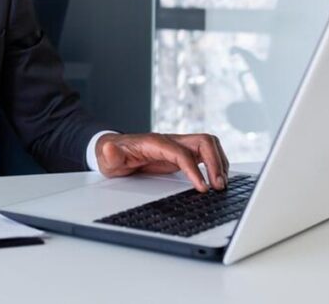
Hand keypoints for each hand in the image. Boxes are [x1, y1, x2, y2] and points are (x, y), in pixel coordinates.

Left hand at [95, 132, 229, 191]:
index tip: (202, 187)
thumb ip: (110, 154)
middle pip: (203, 141)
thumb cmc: (113, 155)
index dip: (194, 169)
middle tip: (219, 186)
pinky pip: (206, 154)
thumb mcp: (107, 157)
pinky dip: (216, 164)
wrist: (113, 151)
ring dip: (219, 163)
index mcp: (155, 142)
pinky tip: (216, 180)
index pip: (181, 152)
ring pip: (208, 145)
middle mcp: (170, 141)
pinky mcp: (182, 153)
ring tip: (221, 185)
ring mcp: (177, 146)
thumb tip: (109, 148)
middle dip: (215, 162)